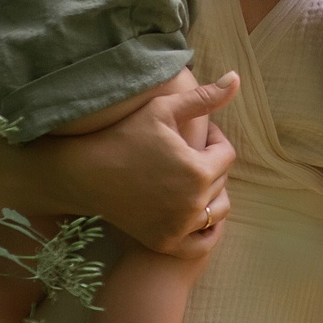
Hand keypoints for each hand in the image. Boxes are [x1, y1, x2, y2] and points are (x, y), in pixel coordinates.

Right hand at [52, 73, 238, 255]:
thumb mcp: (163, 109)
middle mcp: (194, 203)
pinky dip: (204, 231)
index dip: (214, 141)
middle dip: (209, 164)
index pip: (226, 154)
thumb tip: (236, 79)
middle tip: (187, 154)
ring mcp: (180, 227)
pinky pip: (202, 242)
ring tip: (188, 179)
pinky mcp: (165, 243)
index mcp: (198, 171)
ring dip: (209, 194)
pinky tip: (191, 211)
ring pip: (216, 210)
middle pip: (221, 182)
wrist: (85, 174)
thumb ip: (204, 97)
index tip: (197, 135)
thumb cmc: (124, 136)